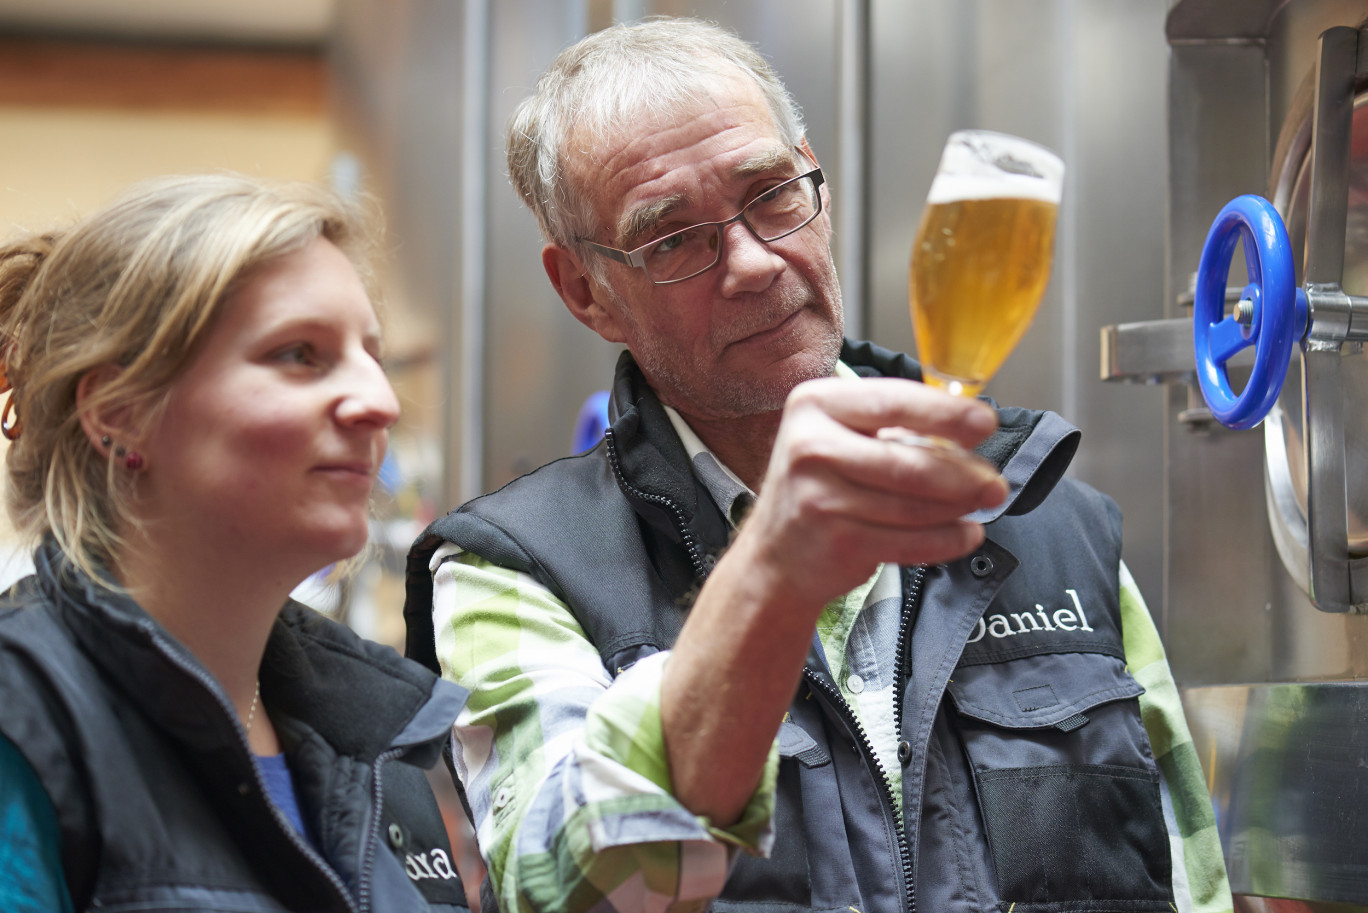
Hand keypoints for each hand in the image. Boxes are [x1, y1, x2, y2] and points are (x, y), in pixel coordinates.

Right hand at [736, 376, 1006, 616]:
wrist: (776, 554)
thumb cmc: (821, 486)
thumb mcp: (841, 437)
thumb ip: (895, 427)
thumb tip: (969, 429)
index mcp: (815, 404)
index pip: (892, 402)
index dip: (945, 414)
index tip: (985, 424)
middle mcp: (810, 446)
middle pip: (908, 461)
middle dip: (964, 474)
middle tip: (995, 483)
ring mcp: (818, 497)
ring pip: (914, 504)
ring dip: (959, 508)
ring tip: (981, 506)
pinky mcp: (836, 541)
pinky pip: (910, 541)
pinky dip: (946, 540)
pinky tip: (964, 534)